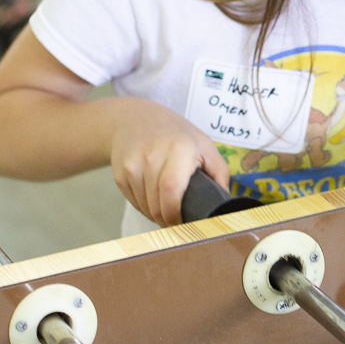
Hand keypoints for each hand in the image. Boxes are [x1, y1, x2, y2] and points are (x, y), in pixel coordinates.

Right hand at [109, 99, 229, 226]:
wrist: (135, 119)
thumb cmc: (176, 134)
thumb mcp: (204, 145)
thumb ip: (219, 172)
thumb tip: (225, 201)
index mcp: (178, 149)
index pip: (172, 190)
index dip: (176, 213)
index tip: (184, 224)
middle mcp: (152, 156)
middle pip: (157, 203)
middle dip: (168, 220)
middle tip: (179, 223)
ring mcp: (132, 165)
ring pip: (145, 206)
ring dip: (157, 215)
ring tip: (167, 211)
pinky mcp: (119, 173)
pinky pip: (133, 202)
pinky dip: (145, 207)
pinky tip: (153, 200)